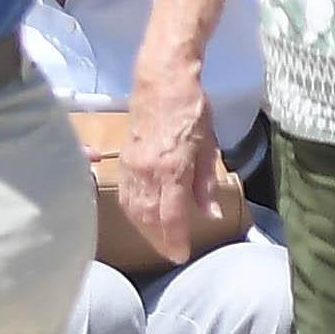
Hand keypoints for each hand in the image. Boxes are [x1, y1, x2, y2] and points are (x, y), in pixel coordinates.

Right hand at [115, 70, 226, 262]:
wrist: (161, 79)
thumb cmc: (191, 108)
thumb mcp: (208, 144)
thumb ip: (206, 182)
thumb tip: (210, 214)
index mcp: (172, 168)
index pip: (171, 216)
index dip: (176, 240)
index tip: (182, 254)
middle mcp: (148, 172)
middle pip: (149, 218)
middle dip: (160, 240)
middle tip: (172, 252)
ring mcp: (132, 166)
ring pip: (134, 210)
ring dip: (146, 230)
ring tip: (159, 240)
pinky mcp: (124, 160)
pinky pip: (126, 195)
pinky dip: (133, 212)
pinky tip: (142, 219)